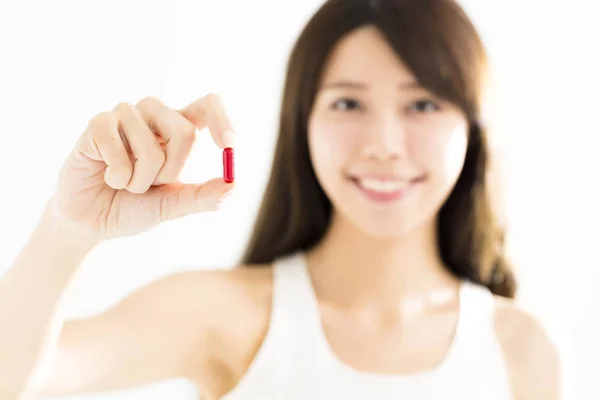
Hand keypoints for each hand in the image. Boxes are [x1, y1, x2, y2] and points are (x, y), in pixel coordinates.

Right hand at [49, 94, 235, 239]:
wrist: (92, 221)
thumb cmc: (135, 207)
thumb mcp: (173, 205)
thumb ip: (203, 196)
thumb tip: (233, 183)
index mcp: (179, 128)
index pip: (208, 105)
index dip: (222, 120)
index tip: (228, 146)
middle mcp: (155, 115)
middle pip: (185, 132)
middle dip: (171, 172)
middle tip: (152, 184)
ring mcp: (126, 115)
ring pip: (151, 148)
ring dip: (139, 180)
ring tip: (125, 182)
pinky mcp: (98, 124)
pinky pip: (118, 149)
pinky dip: (116, 175)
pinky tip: (107, 176)